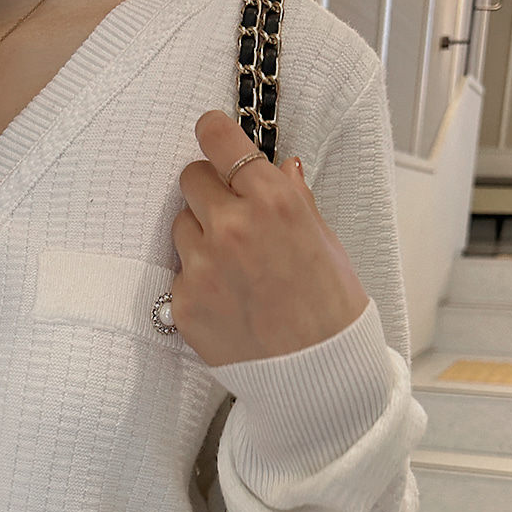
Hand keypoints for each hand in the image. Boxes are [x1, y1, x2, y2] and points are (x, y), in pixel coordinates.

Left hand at [170, 110, 368, 366]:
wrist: (317, 375)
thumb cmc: (331, 309)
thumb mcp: (325, 242)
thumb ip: (295, 200)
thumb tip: (281, 168)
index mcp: (273, 200)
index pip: (218, 140)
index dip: (212, 135)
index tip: (210, 136)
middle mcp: (231, 226)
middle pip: (190, 178)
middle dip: (208, 189)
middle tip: (229, 215)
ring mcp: (202, 266)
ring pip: (181, 226)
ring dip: (200, 236)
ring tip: (233, 267)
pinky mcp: (184, 302)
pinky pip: (180, 273)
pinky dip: (197, 280)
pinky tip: (227, 300)